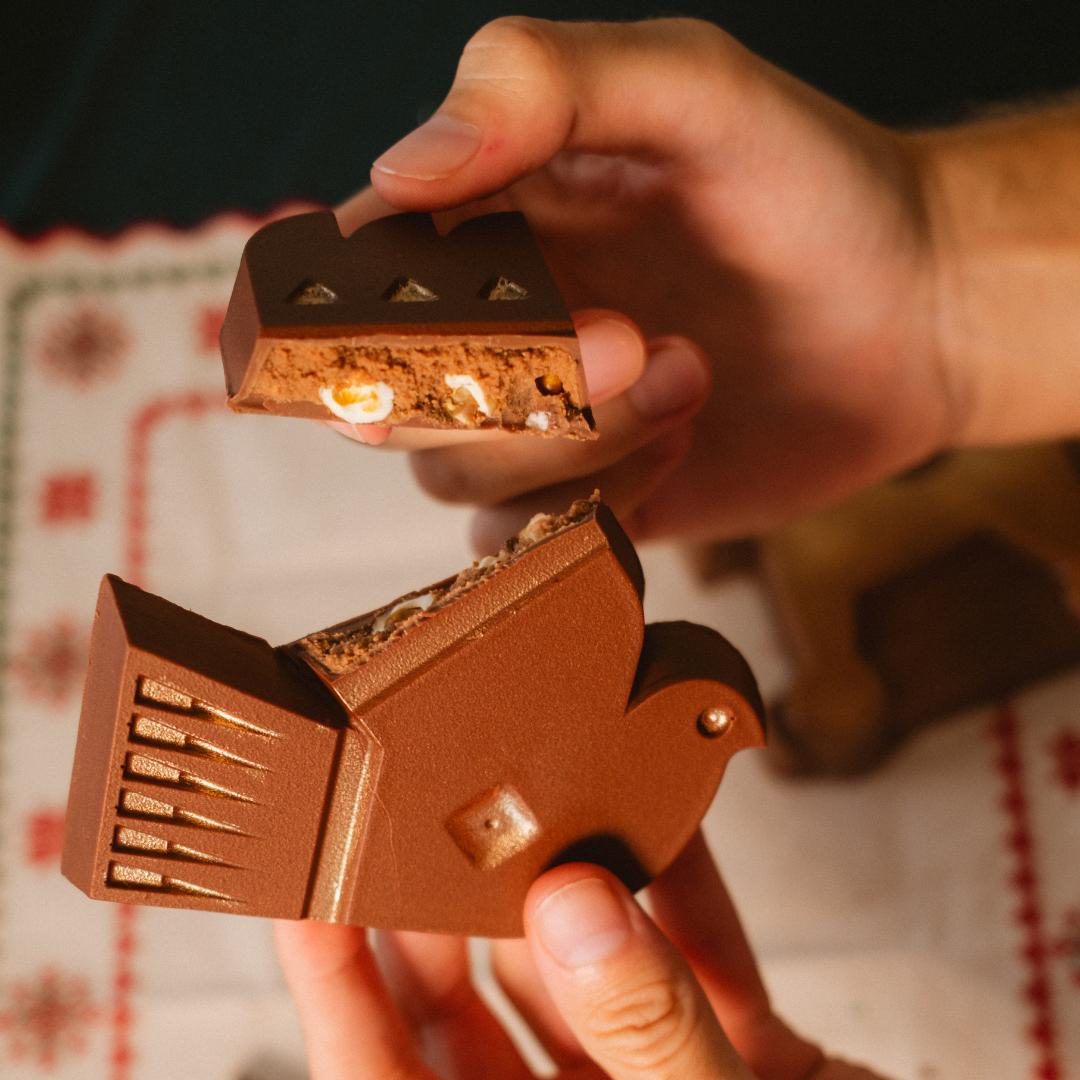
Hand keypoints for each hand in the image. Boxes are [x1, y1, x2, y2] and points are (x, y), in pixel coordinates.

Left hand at [274, 831, 885, 1078]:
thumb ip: (649, 1032)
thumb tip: (576, 904)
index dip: (334, 985)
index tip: (306, 890)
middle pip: (467, 1011)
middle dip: (446, 904)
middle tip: (425, 811)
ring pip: (575, 973)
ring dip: (572, 888)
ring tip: (546, 802)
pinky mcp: (736, 1055)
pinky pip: (690, 964)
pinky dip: (686, 900)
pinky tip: (672, 833)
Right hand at [337, 17, 1079, 551]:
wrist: (913, 317)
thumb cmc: (813, 189)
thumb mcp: (695, 91)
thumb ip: (544, 87)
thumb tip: (399, 169)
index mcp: (483, 212)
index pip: (352, 271)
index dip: (370, 308)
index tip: (469, 316)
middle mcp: (488, 321)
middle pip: (392, 395)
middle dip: (512, 385)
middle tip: (637, 339)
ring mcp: (531, 417)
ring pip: (457, 476)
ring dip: (576, 442)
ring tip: (690, 376)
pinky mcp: (581, 493)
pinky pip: (528, 536)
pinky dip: (602, 501)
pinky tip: (682, 440)